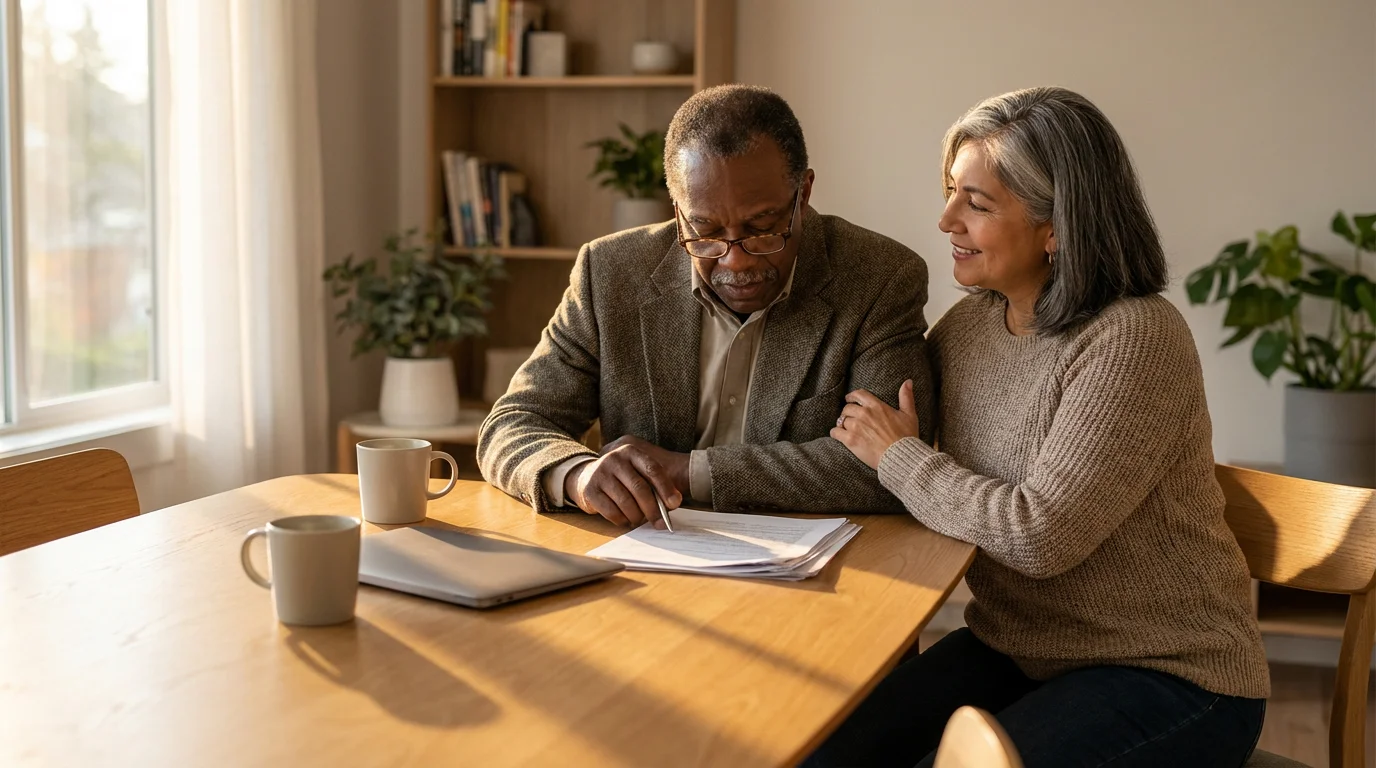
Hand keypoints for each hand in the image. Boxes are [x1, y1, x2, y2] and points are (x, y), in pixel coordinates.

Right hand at [565, 436, 685, 527]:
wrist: (586, 477)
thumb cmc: (621, 479)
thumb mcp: (638, 474)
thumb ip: (656, 485)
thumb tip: (673, 503)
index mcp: (631, 452)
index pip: (652, 469)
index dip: (666, 488)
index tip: (674, 503)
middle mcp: (614, 459)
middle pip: (640, 487)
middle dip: (653, 509)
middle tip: (659, 522)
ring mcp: (600, 473)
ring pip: (626, 502)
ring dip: (637, 516)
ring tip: (640, 520)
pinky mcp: (590, 489)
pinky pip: (611, 511)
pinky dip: (622, 520)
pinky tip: (626, 520)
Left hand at [830, 379, 920, 469]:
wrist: (900, 457)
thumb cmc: (906, 437)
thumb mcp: (909, 415)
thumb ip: (906, 397)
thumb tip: (908, 382)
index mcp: (876, 406)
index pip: (858, 394)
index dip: (852, 396)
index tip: (849, 399)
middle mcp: (864, 414)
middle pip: (847, 408)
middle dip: (847, 412)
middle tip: (850, 418)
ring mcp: (856, 427)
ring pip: (841, 420)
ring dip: (842, 423)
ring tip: (846, 428)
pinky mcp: (851, 440)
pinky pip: (836, 432)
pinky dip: (836, 433)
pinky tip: (839, 435)